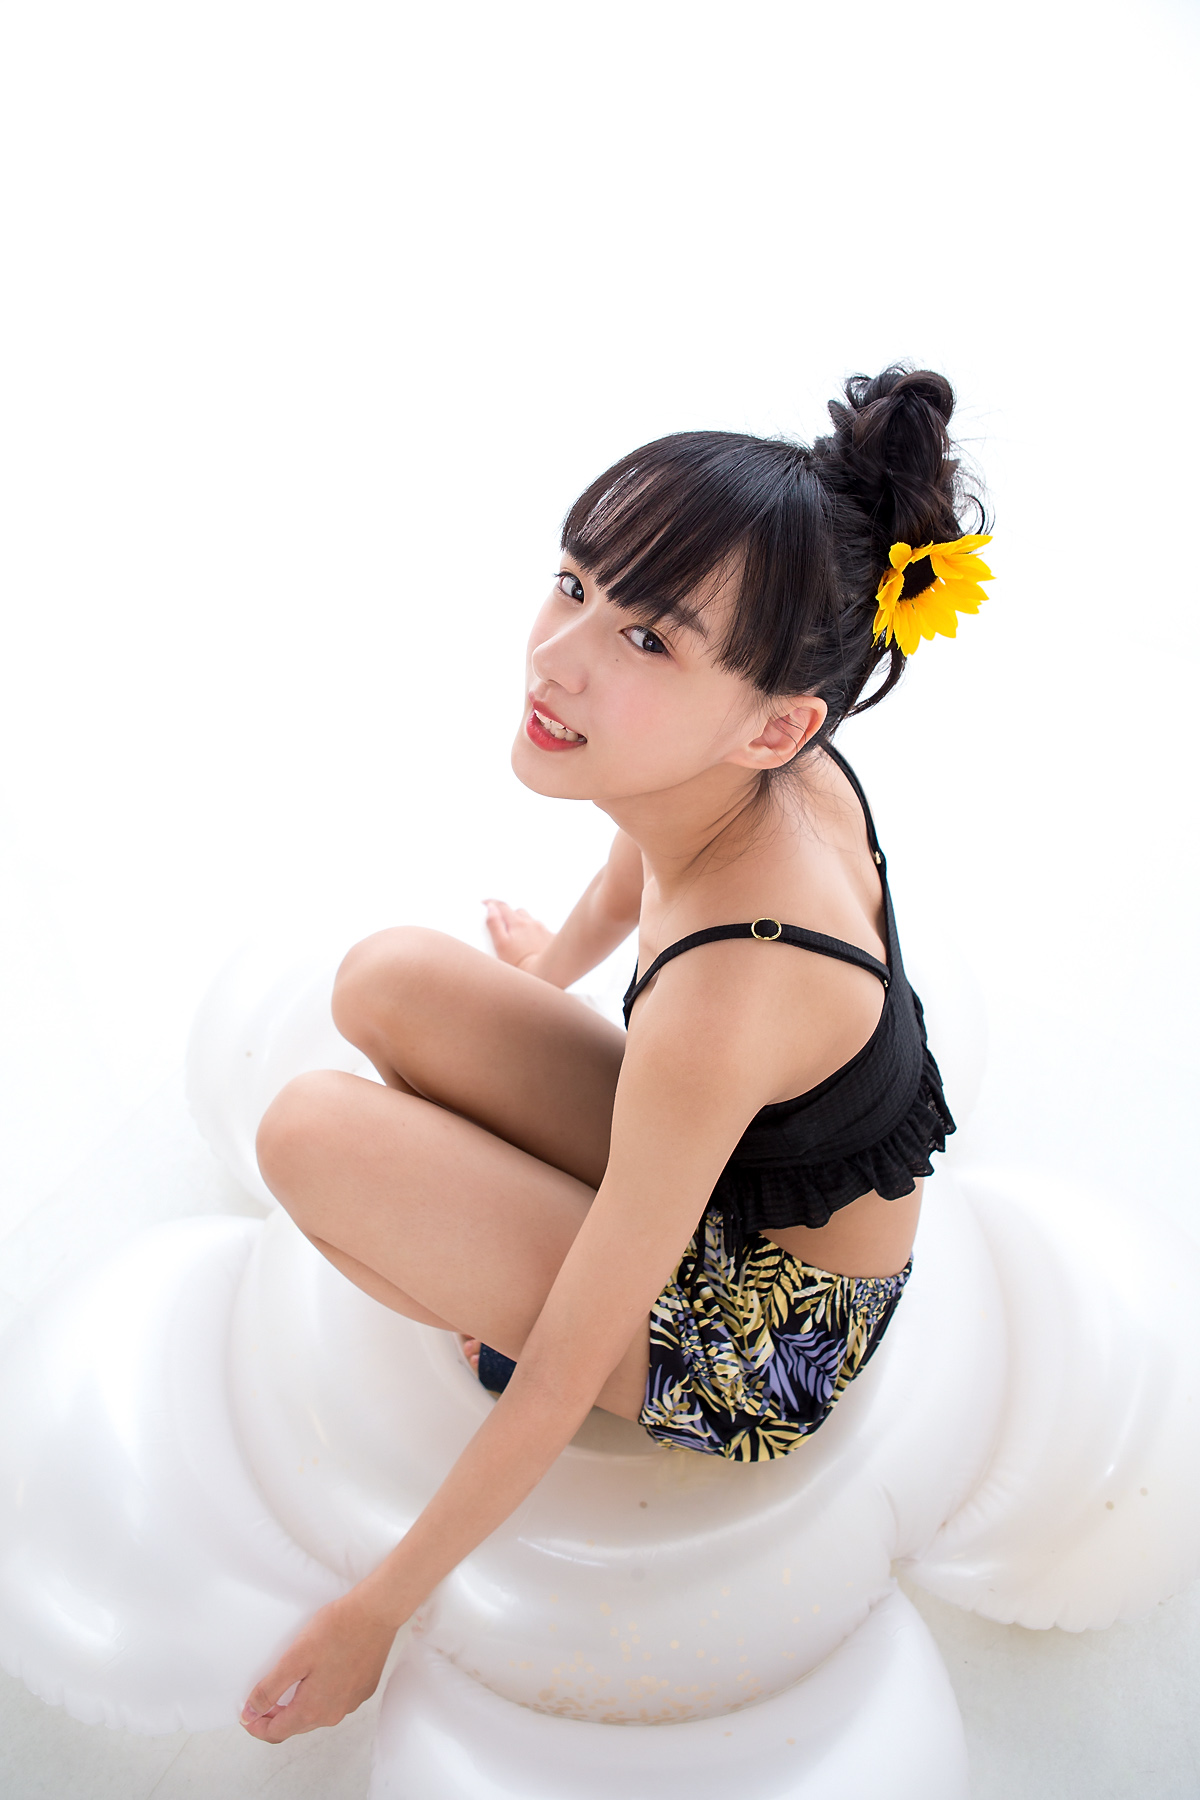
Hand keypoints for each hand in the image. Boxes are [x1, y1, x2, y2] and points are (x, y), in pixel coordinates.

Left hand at [240, 1589, 398, 1742]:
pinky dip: (320, 1695)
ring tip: (289, 1683)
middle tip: (262, 1696)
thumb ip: (269, 1689)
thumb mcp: (294, 1657)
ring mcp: (351, 1703)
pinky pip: (334, 1701)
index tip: (246, 1714)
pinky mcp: (363, 1690)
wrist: (376, 1613)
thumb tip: (250, 1714)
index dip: (256, 1726)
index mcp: (313, 1710)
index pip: (276, 1733)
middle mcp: (333, 1714)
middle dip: (275, 1716)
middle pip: (295, 1725)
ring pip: (316, 1714)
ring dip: (298, 1705)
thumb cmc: (336, 1630)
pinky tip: (319, 1673)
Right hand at [483, 898, 554, 977]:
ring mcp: (543, 930)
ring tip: (520, 941)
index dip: (492, 903)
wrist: (545, 973)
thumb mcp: (500, 944)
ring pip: (531, 922)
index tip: (485, 903)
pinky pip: (542, 931)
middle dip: (510, 916)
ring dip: (524, 926)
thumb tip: (491, 908)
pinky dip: (536, 935)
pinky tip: (533, 946)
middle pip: (518, 912)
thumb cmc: (520, 963)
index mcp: (517, 923)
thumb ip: (494, 924)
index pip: (502, 906)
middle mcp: (532, 923)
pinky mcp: (552, 938)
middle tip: (505, 928)